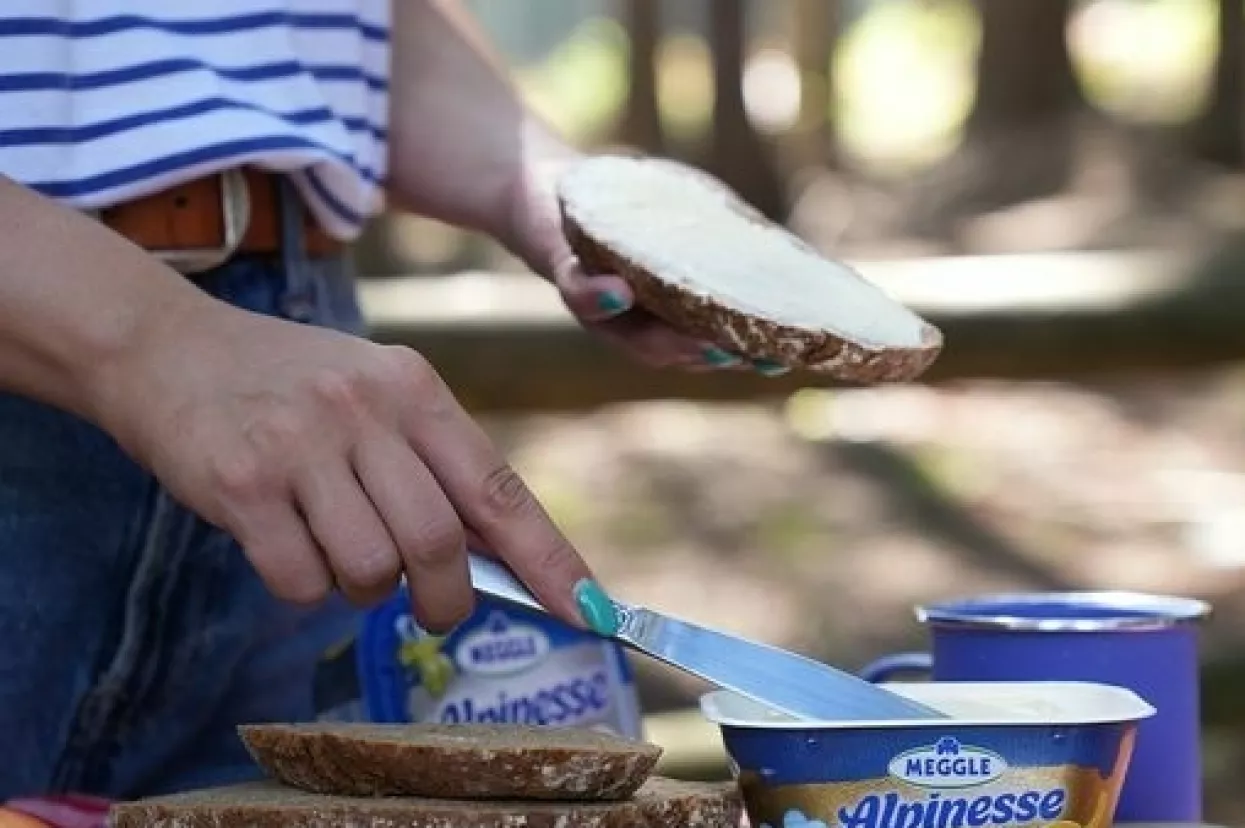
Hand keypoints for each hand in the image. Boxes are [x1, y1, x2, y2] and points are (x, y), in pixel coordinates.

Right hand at [92, 295, 602, 632]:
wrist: (162, 346)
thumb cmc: (286, 384)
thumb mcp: (372, 394)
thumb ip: (430, 466)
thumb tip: (493, 560)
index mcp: (414, 387)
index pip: (499, 489)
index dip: (550, 560)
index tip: (588, 613)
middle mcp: (365, 411)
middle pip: (439, 545)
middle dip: (446, 599)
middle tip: (432, 607)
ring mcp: (301, 446)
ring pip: (371, 571)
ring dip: (364, 589)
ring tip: (336, 549)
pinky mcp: (241, 485)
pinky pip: (300, 582)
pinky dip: (303, 588)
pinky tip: (283, 544)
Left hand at [503, 148, 789, 376]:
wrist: (543, 184)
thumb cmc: (625, 207)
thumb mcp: (683, 216)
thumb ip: (725, 237)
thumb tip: (795, 252)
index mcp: (666, 313)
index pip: (711, 341)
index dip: (747, 354)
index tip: (785, 358)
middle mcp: (631, 320)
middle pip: (674, 352)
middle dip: (713, 356)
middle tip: (753, 357)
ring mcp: (596, 302)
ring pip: (631, 337)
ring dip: (667, 343)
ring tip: (703, 344)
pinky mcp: (560, 270)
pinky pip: (578, 291)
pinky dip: (598, 295)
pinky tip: (621, 289)